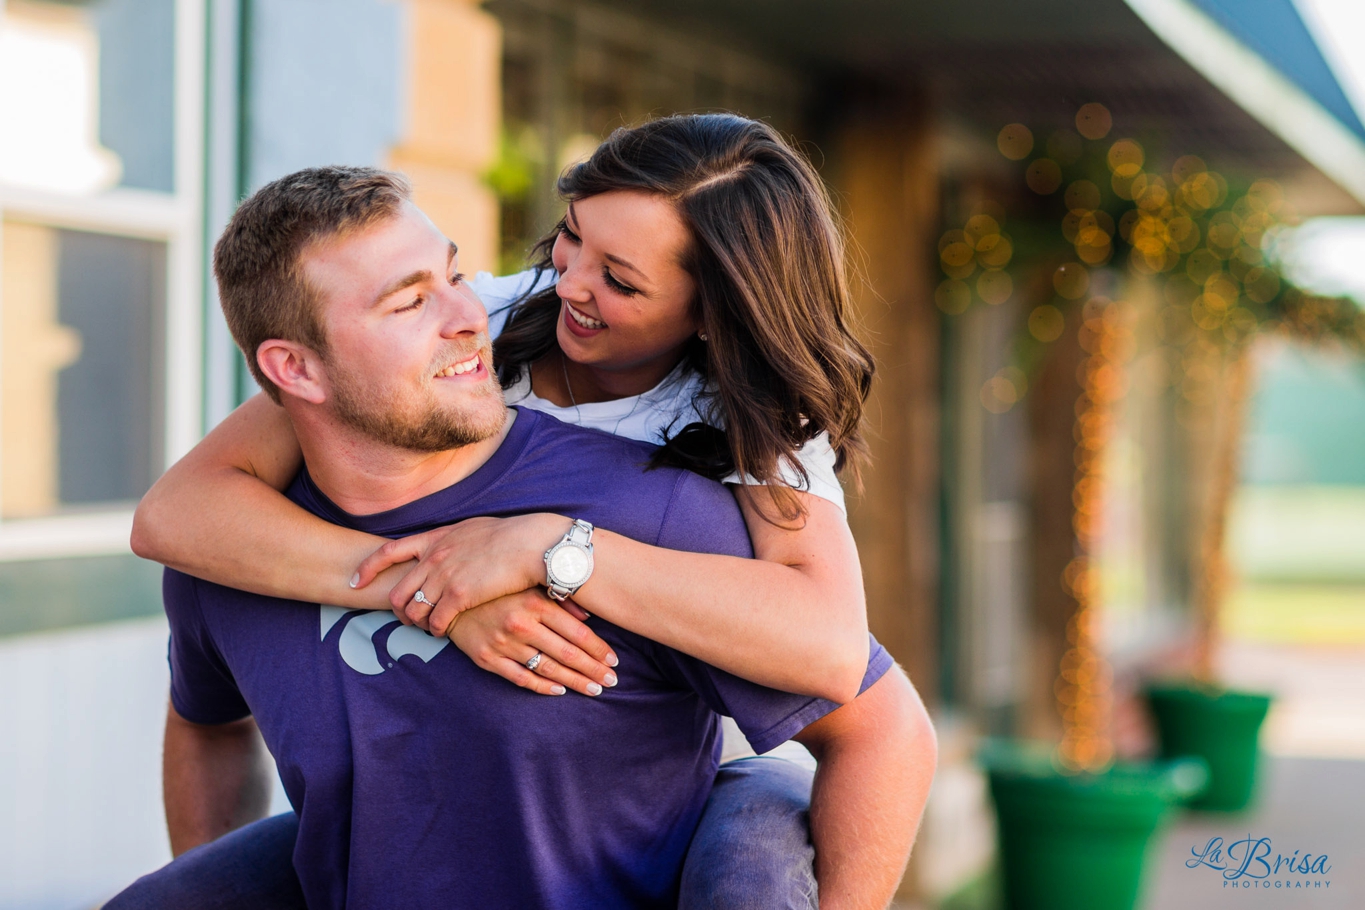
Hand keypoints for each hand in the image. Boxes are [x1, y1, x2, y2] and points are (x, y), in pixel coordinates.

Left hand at [353, 513, 566, 634]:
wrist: (532, 545)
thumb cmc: (510, 537)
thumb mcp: (471, 529)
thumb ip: (451, 540)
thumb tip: (446, 545)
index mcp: (435, 538)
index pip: (388, 551)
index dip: (367, 568)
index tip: (354, 582)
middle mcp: (434, 557)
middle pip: (397, 591)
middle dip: (398, 610)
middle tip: (407, 620)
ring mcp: (444, 577)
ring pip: (414, 611)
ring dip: (418, 624)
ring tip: (429, 628)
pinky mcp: (459, 596)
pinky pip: (436, 622)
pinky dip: (436, 631)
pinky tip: (445, 633)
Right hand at [448, 589, 618, 696]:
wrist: (450, 597)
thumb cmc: (496, 588)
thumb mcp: (528, 585)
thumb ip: (559, 599)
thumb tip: (590, 615)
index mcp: (534, 603)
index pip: (576, 632)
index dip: (598, 649)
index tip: (613, 660)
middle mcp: (520, 624)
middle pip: (566, 653)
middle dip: (592, 669)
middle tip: (611, 680)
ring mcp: (503, 644)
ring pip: (547, 668)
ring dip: (574, 681)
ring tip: (594, 689)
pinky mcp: (487, 658)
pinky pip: (520, 678)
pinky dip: (542, 687)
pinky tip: (560, 691)